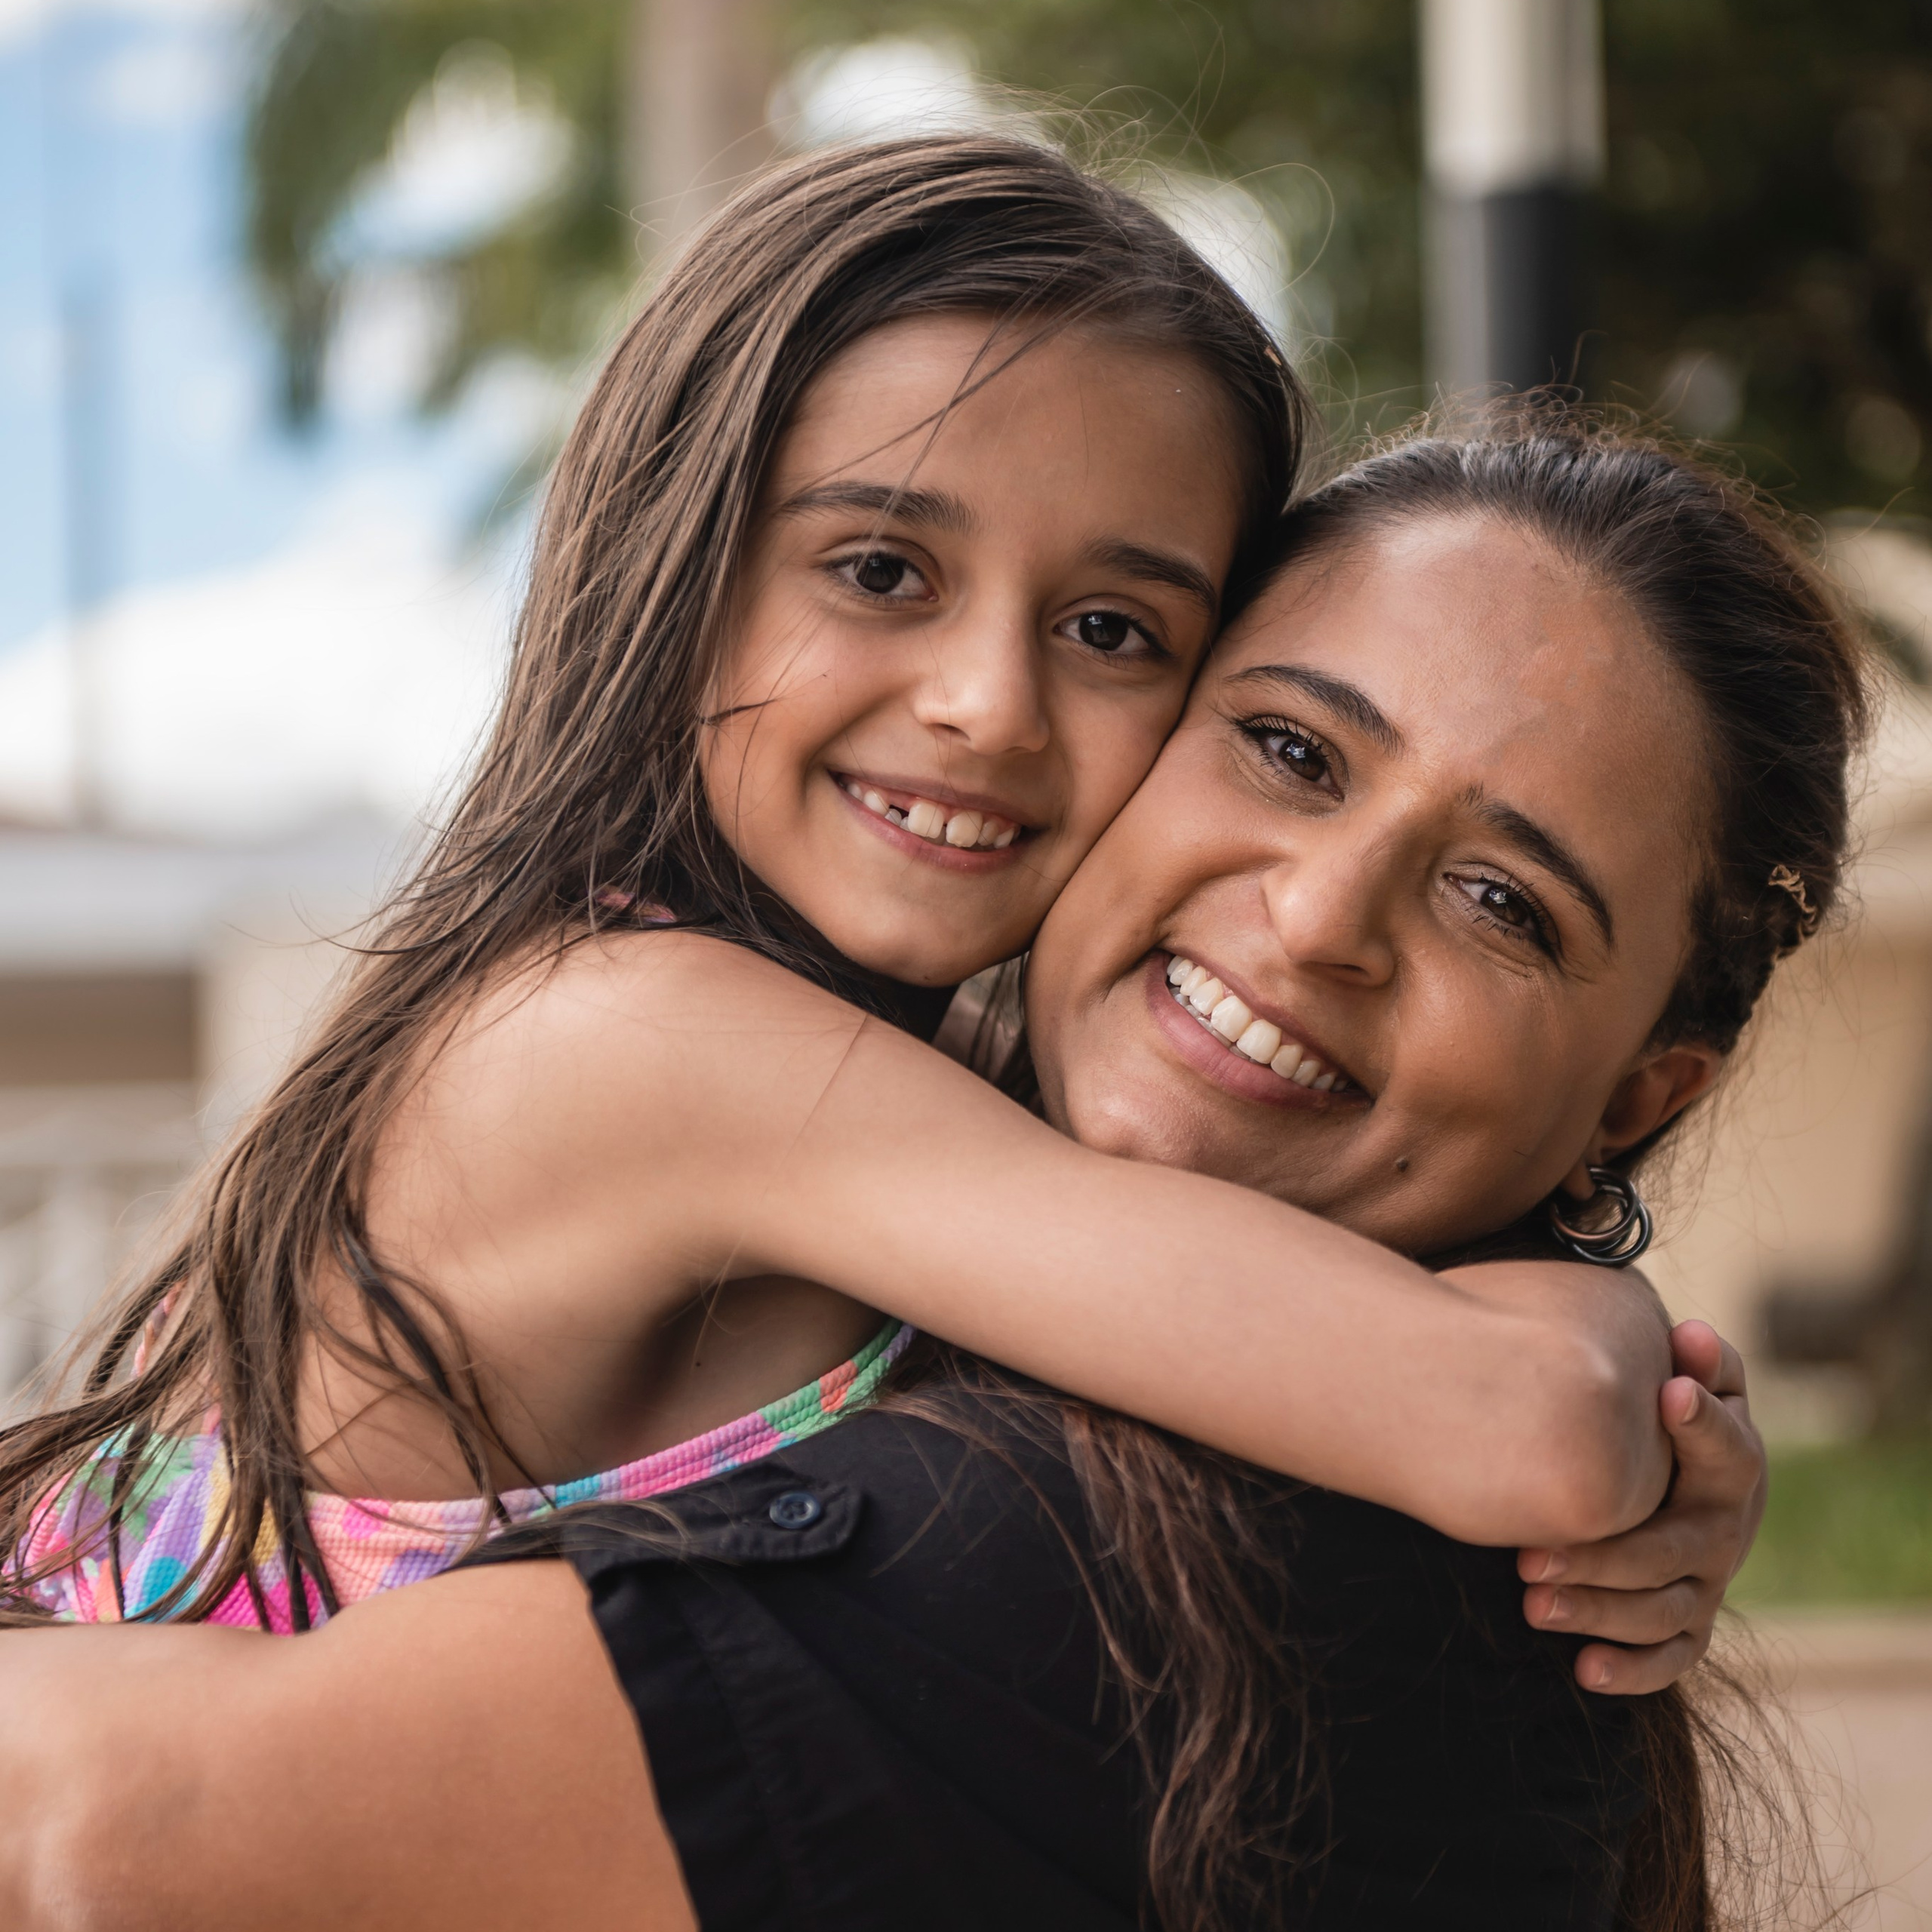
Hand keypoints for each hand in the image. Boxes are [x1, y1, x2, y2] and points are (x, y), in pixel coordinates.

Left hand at [1516, 1319, 1765, 1694]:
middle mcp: (1723, 1532)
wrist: (1671, 1472)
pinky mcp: (1686, 1625)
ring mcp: (1704, 1583)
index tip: (1666, 1393)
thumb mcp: (1688, 1378)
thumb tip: (1691, 1334)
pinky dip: (1632, 1668)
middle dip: (1603, 1555)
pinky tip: (1584, 1669)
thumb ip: (1698, 1360)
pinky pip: (1669, 1659)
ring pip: (1661, 1610)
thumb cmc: (1665, 1413)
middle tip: (1528, 1554)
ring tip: (1532, 1601)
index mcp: (1730, 1467)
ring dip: (1598, 1610)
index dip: (1703, 1424)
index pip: (1730, 1452)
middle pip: (1673, 1550)